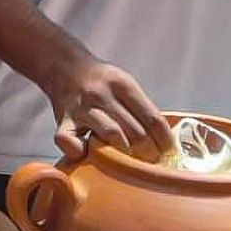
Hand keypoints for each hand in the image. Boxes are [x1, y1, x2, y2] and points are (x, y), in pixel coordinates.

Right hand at [39, 51, 172, 161]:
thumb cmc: (101, 83)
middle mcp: (102, 94)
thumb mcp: (125, 85)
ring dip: (124, 155)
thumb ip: (141, 108)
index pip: (152, 118)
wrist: (65, 67)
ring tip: (128, 164)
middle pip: (136, 131)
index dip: (164, 140)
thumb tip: (164, 141)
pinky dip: (79, 152)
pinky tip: (87, 153)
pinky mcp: (63, 120)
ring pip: (112, 135)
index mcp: (122, 84)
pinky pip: (69, 141)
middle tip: (150, 162)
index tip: (168, 152)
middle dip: (148, 153)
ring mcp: (81, 108)